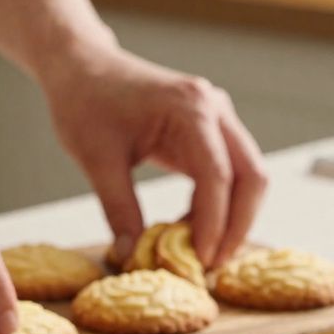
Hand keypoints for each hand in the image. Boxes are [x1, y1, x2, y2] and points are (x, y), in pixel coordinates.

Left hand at [41, 47, 267, 266]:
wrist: (83, 68)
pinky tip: (189, 228)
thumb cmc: (85, 103)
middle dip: (237, 226)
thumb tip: (130, 257)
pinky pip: (229, 174)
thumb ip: (118, 209)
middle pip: (251, 176)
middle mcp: (215, 109)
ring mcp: (218, 118)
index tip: (198, 261)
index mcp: (190, 109)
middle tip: (210, 266)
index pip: (217, 176)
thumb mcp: (96, 159)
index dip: (213, 224)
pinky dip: (217, 205)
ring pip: (247, 177)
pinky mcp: (211, 130)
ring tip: (199, 254)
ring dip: (231, 218)